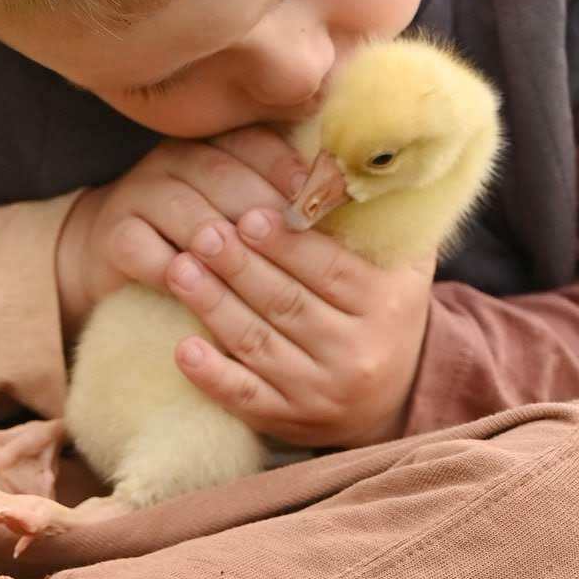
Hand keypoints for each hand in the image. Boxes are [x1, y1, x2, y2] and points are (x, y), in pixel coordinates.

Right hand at [55, 127, 311, 338]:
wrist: (119, 261)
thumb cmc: (204, 242)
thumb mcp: (240, 214)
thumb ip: (278, 204)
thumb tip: (340, 205)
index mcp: (213, 145)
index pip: (252, 143)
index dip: (285, 167)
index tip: (316, 196)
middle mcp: (174, 160)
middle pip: (220, 174)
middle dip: (259, 205)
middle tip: (292, 233)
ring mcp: (140, 194)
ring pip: (184, 210)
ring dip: (218, 238)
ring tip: (249, 262)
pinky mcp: (114, 235)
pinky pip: (143, 249)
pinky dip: (172, 271)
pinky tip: (197, 289)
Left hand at [155, 200, 434, 448]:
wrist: (390, 396)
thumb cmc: (382, 307)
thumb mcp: (399, 261)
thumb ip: (375, 216)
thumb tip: (339, 156)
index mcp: (388, 304)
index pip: (331, 268)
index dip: (286, 243)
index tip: (247, 214)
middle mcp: (359, 352)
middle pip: (288, 303)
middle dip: (239, 267)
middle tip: (201, 234)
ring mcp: (322, 393)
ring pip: (260, 345)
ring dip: (214, 307)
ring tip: (179, 270)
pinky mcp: (290, 422)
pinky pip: (246, 399)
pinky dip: (213, 376)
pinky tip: (182, 349)